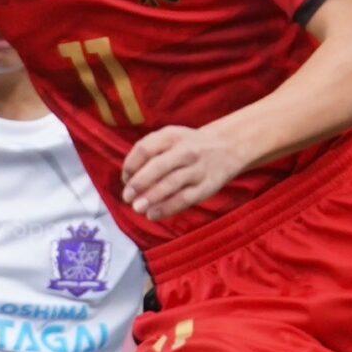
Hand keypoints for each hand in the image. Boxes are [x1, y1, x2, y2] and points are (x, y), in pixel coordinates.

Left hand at [120, 124, 244, 219]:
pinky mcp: (207, 186)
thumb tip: (127, 179)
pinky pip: (185, 199)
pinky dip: (167, 208)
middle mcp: (185, 150)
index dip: (131, 165)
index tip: (125, 180)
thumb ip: (148, 152)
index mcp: (171, 136)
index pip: (145, 149)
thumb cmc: (187, 146)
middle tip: (127, 197)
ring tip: (137, 208)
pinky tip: (153, 215)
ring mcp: (198, 168)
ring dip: (151, 197)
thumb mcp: (170, 138)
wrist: (226, 147)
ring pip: (171, 183)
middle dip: (139, 183)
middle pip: (158, 166)